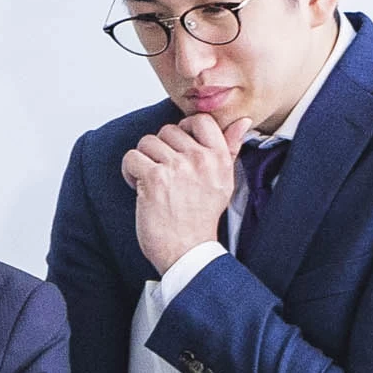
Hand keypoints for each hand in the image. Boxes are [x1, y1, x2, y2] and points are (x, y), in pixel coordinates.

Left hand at [119, 113, 242, 276]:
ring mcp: (177, 168)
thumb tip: (242, 122)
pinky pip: (132, 157)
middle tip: (164, 173)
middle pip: (168, 130)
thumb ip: (230, 149)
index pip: (202, 120)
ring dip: (144, 160)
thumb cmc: (201, 219)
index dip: (185, 128)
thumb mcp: (223, 182)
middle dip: (161, 150)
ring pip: (147, 141)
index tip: (178, 148)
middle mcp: (201, 160)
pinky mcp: (155, 178)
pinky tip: (140, 187)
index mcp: (219, 159)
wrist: (188, 252)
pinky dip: (130, 171)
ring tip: (152, 181)